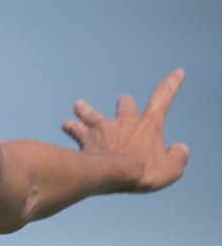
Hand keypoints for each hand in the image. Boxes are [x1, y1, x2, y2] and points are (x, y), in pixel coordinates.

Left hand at [61, 69, 188, 192]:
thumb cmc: (143, 172)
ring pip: (91, 112)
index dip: (172, 84)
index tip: (178, 72)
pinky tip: (65, 124)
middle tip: (123, 102)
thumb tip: (181, 149)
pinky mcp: (85, 138)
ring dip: (85, 109)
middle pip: (125, 104)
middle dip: (125, 103)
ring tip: (79, 105)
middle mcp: (123, 122)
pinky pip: (74, 129)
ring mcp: (102, 129)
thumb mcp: (171, 170)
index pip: (163, 98)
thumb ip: (178, 158)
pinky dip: (69, 126)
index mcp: (147, 125)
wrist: (111, 174)